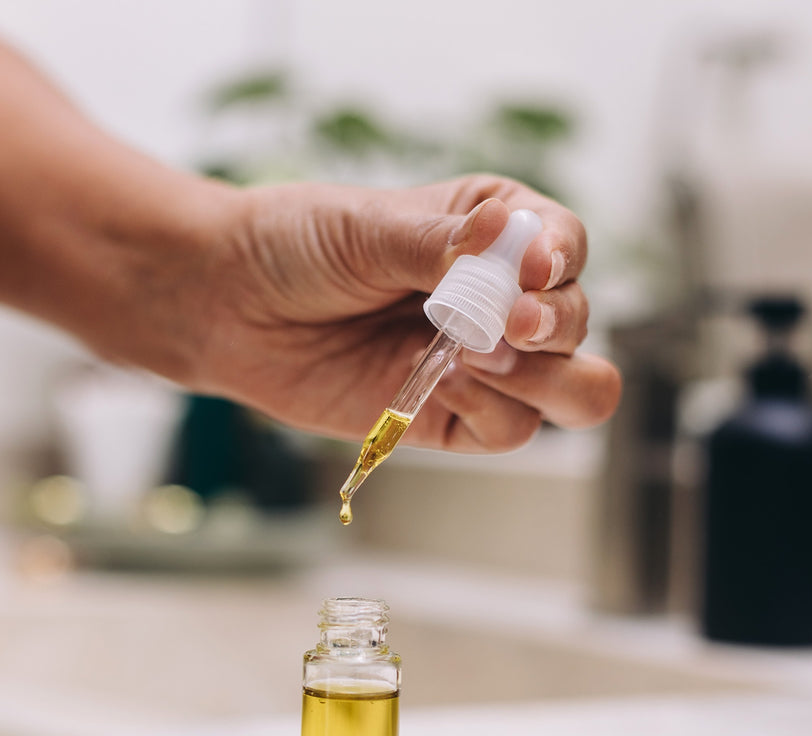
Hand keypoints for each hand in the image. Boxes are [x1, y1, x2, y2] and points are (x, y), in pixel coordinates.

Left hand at [185, 175, 619, 450]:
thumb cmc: (297, 247)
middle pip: (579, 324)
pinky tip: (444, 385)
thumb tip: (513, 239)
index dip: (561, 260)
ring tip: (474, 356)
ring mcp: (481, 365)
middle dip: (556, 325)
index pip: (565, 246)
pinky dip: (494, 411)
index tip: (531, 269)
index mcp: (494, 234)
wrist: (231, 307)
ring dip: (541, 377)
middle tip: (505, 323)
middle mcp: (499, 301)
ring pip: (572, 390)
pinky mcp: (452, 419)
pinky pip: (512, 431)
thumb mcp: (371, 228)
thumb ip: (444, 245)